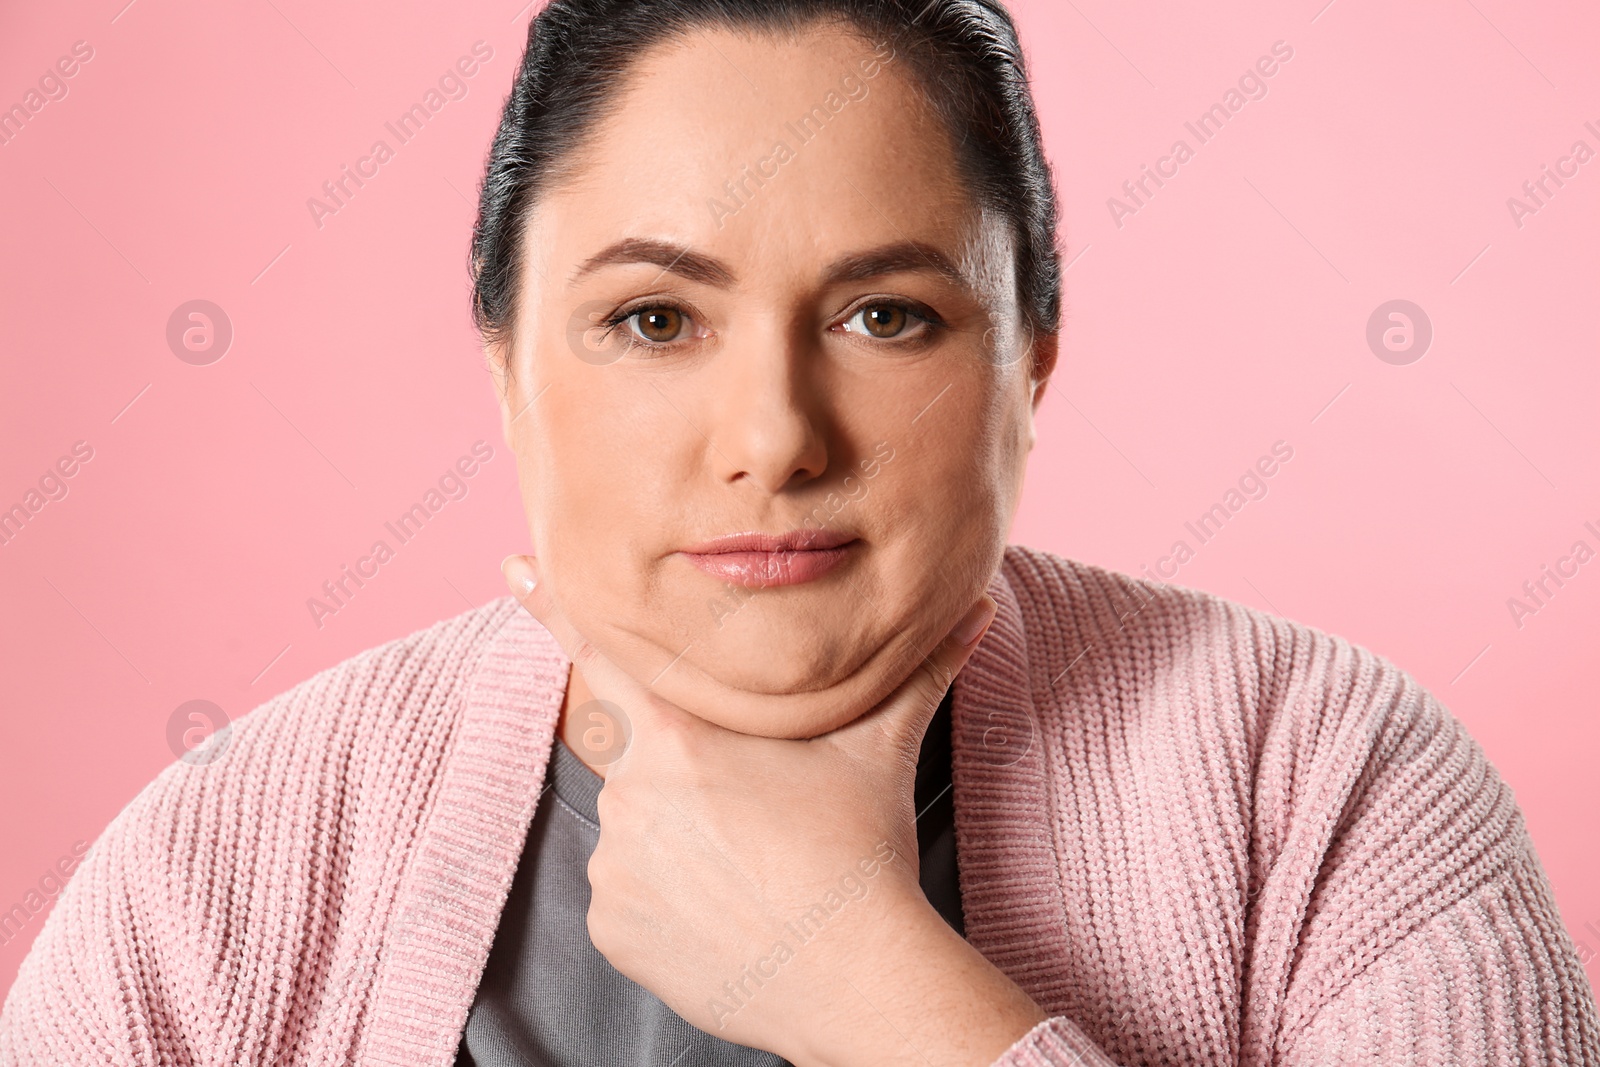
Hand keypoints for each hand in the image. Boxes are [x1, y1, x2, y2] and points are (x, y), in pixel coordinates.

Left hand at [501, 553, 1046, 1065]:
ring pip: (637, 830)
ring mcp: (615, 866)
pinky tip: (724, 910)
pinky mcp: (611, 928)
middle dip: (689, 778)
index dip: (552, 605)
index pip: (599, 654)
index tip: (511, 567)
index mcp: (680, 737)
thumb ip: (919, 669)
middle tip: (752, 818)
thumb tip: (981, 607)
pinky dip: (665, 897)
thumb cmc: (861, 849)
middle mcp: (632, 793)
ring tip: (751, 870)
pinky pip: (628, 895)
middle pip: (642, 758)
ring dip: (679, 838)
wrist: (852, 974)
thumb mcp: (881, 747)